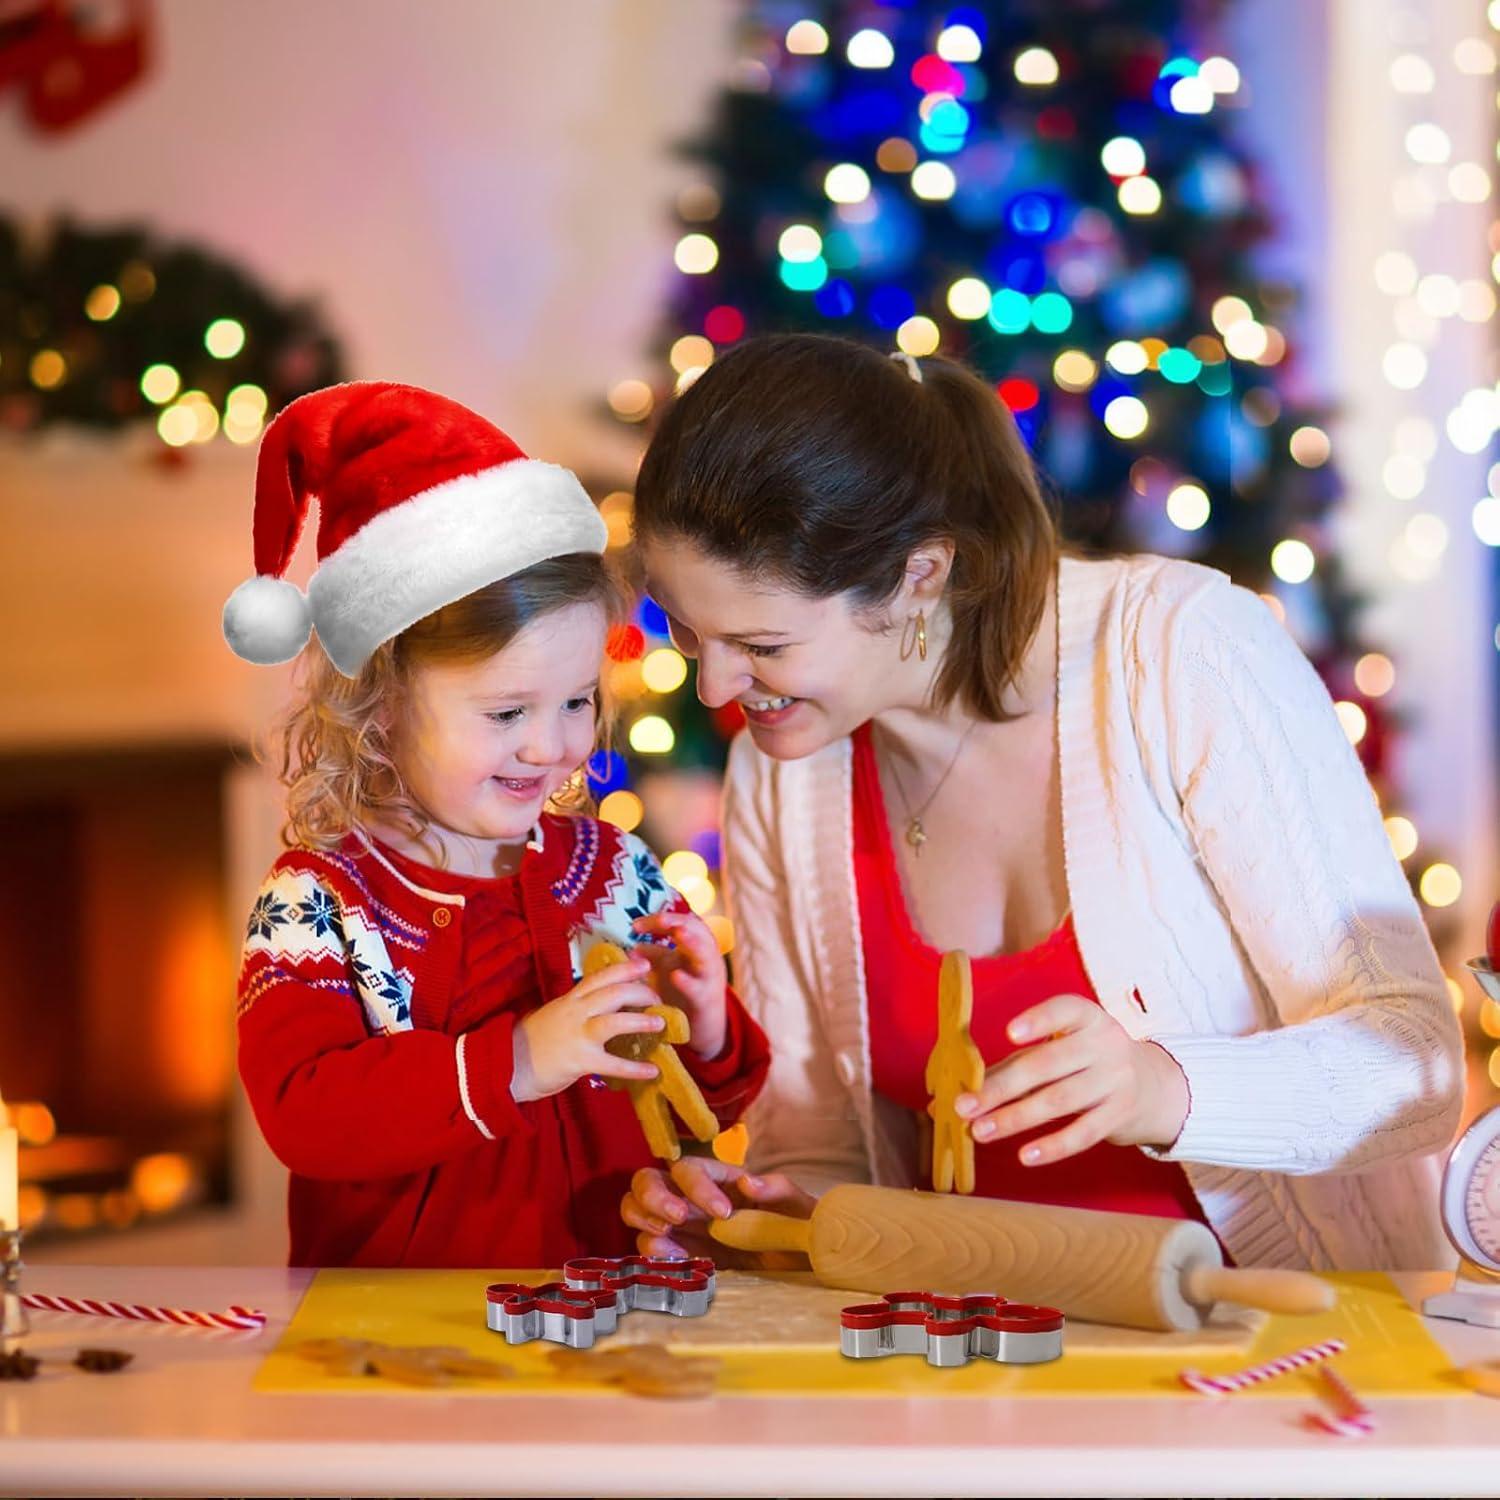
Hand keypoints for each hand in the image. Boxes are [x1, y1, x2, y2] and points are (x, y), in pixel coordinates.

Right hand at [511, 954, 664, 1102]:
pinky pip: (613, 1064)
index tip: (644, 964)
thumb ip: (575, 1008)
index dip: (624, 969)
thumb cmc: (530, 1041)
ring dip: (641, 1021)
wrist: (506, 1065)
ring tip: (660, 1023)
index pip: (599, 977)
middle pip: (613, 993)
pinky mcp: (580, 1061)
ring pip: (614, 1021)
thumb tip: (599, 1005)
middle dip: (639, 991)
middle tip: (658, 997)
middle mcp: (575, 1012)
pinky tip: (653, 1070)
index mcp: (569, 999)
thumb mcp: (553, 1014)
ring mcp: (577, 1035)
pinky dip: (635, 1068)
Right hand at [620, 1155, 816, 1267]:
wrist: (797, 1261)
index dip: (699, 1186)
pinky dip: (652, 1253)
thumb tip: (748, 1183)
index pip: (689, 1168)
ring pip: (636, 1210)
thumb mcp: (795, 1204)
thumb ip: (776, 1189)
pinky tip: (676, 1261)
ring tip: (666, 1237)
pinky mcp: (678, 1255)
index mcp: (716, 1178)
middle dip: (653, 1196)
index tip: (723, 1213)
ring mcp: (679, 1227)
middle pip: (647, 1180)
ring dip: (643, 1220)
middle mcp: (689, 1197)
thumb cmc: (794, 1223)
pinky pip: (649, 1248)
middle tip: (676, 1219)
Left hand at [632, 908, 727, 1059]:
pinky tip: (675, 976)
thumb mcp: (667, 969)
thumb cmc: (683, 992)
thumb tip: (630, 948)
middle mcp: (706, 957)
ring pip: (706, 955)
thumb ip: (652, 956)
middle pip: (698, 930)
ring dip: (694, 942)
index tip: (636, 925)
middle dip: (680, 922)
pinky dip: (688, 982)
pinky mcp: (707, 1000)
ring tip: (680, 933)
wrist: (703, 1027)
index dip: (660, 920)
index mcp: (696, 946)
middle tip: (662, 919)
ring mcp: (709, 978)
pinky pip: (700, 989)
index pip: (680, 922)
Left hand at [955, 994, 1189, 1166]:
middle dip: (1002, 1086)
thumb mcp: (1063, 1048)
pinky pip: (1083, 1133)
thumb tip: (963, 1087)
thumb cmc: (1088, 1061)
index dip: (1038, 1021)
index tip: (1007, 1035)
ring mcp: (1116, 1081)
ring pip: (1059, 1101)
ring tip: (980, 1131)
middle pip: (1048, 1065)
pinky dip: (1053, 1146)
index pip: (1064, 1011)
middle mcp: (1106, 1044)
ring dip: (1015, 1118)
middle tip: (965, 1105)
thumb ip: (1017, 1062)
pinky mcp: (1120, 1116)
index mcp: (1088, 1017)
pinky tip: (1025, 1156)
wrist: (1155, 1087)